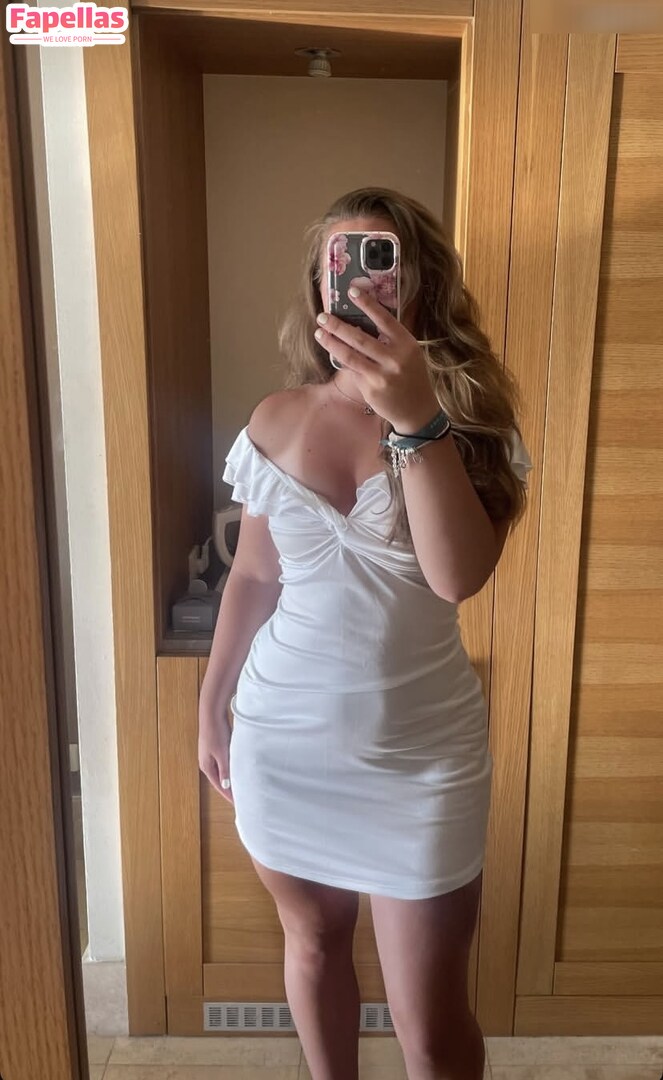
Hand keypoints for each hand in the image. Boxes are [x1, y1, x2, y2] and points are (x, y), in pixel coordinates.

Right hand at [198, 705, 233, 804]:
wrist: (211, 713)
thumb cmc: (216, 732)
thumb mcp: (222, 754)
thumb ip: (225, 770)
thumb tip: (226, 786)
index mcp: (206, 766)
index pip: (219, 785)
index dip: (228, 795)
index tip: (237, 804)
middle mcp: (207, 762)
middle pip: (219, 779)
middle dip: (229, 788)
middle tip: (240, 797)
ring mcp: (210, 754)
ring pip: (222, 771)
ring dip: (230, 778)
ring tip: (240, 785)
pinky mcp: (215, 747)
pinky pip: (223, 762)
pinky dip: (230, 768)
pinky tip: (238, 768)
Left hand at [314, 286, 439, 432]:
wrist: (417, 410)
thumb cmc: (411, 377)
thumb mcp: (409, 354)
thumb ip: (390, 340)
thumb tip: (360, 322)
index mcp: (407, 344)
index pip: (384, 319)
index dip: (367, 304)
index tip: (351, 291)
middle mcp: (395, 359)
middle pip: (360, 338)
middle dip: (338, 326)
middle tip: (322, 316)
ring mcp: (382, 375)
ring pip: (350, 355)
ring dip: (332, 343)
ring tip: (319, 333)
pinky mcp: (371, 389)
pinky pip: (352, 371)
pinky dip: (342, 362)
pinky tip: (332, 353)